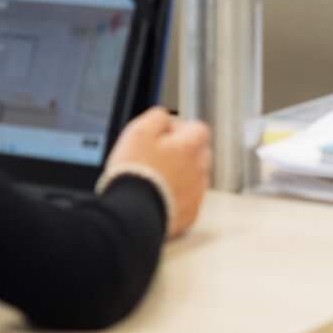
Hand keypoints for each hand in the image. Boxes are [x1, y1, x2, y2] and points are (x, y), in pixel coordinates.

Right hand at [104, 107, 211, 238]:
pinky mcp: (190, 215)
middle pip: (200, 153)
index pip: (199, 128)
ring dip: (182, 174)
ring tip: (156, 177)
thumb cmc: (135, 173)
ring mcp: (196, 194)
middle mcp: (199, 170)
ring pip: (196, 177)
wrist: (132, 213)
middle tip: (158, 155)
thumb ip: (157, 117)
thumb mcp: (139, 131)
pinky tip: (159, 195)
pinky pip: (189, 200)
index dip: (180, 128)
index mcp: (189, 147)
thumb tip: (166, 117)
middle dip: (183, 151)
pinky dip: (178, 196)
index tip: (164, 133)